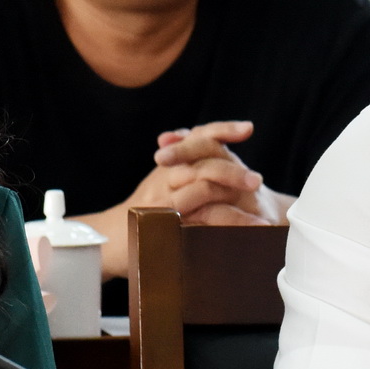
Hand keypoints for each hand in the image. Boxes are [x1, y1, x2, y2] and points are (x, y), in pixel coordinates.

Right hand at [75, 120, 292, 278]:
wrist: (108, 241)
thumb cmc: (140, 211)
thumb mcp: (161, 182)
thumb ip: (181, 161)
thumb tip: (196, 137)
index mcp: (168, 164)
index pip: (197, 138)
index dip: (221, 130)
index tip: (247, 128)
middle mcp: (165, 179)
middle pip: (203, 163)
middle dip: (233, 171)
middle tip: (256, 181)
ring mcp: (163, 203)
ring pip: (202, 190)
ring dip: (234, 202)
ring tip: (261, 217)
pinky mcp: (163, 227)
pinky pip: (200, 222)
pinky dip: (226, 226)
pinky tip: (246, 232)